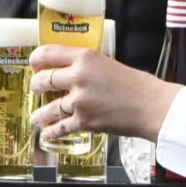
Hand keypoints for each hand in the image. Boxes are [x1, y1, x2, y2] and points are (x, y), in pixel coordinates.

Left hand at [30, 41, 179, 143]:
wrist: (151, 106)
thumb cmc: (137, 85)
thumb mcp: (109, 63)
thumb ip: (88, 66)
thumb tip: (73, 71)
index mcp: (85, 57)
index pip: (49, 53)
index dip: (36, 59)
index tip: (34, 64)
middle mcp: (78, 77)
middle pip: (44, 80)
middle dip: (37, 86)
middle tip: (37, 89)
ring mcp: (79, 101)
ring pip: (49, 107)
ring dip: (41, 113)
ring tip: (36, 117)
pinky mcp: (84, 121)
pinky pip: (61, 127)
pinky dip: (52, 132)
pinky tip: (47, 133)